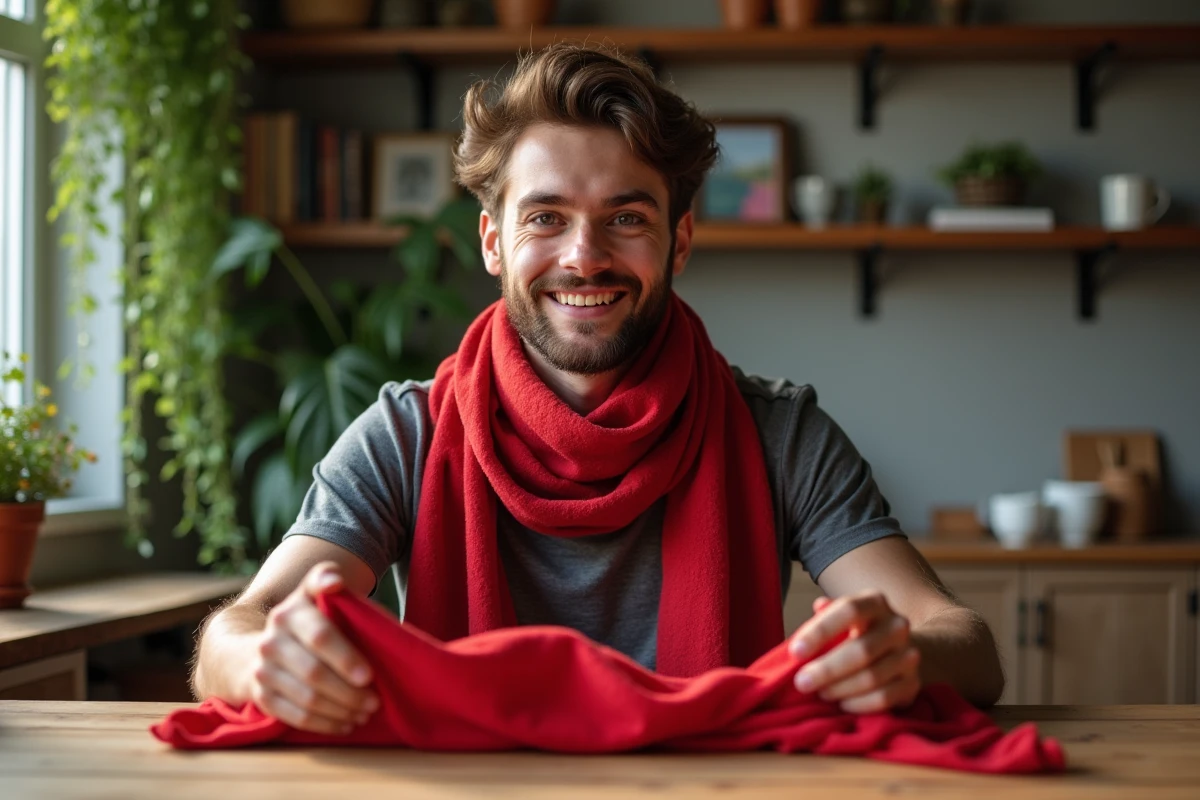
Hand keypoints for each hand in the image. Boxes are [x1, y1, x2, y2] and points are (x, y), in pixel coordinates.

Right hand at [246, 561, 378, 734]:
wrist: (256, 647)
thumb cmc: (305, 619)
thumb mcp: (312, 592)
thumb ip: (325, 579)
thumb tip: (334, 581)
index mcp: (290, 613)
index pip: (320, 636)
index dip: (345, 657)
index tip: (369, 675)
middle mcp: (270, 641)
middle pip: (314, 673)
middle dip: (349, 692)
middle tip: (375, 702)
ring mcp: (263, 670)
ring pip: (306, 699)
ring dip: (340, 710)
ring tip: (364, 714)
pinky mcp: (260, 696)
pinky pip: (295, 717)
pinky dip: (324, 724)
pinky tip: (345, 724)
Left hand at [787, 591, 921, 713]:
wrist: (899, 648)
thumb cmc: (857, 631)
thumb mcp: (842, 616)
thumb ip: (827, 613)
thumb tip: (818, 606)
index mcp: (875, 602)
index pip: (848, 610)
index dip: (820, 631)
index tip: (795, 652)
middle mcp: (897, 626)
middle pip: (862, 650)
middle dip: (827, 670)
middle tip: (801, 683)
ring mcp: (909, 655)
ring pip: (872, 677)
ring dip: (841, 688)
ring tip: (821, 693)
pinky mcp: (913, 683)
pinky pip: (885, 698)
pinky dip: (859, 704)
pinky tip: (842, 703)